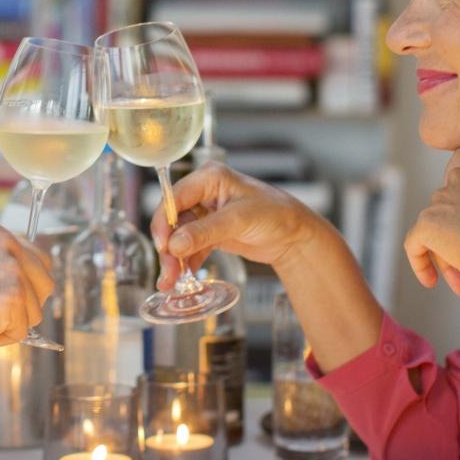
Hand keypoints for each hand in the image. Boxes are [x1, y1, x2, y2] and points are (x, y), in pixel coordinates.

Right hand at [0, 224, 54, 352]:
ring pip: (36, 312)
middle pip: (46, 286)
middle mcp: (8, 246)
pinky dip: (1, 338)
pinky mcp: (12, 299)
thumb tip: (22, 274)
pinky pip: (22, 331)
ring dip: (11, 323)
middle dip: (24, 306)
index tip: (1, 294)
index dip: (26, 286)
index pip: (40, 260)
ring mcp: (12, 271)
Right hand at [151, 162, 339, 289]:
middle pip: (173, 220)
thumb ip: (205, 231)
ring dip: (174, 259)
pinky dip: (186, 263)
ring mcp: (205, 214)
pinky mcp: (210, 233)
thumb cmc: (275, 214)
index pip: (175, 198)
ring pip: (179, 236)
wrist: (296, 235)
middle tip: (168, 271)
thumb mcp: (239, 220)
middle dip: (169, 246)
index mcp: (209, 178)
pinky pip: (191, 247)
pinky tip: (182, 278)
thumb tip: (174, 245)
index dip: (165, 222)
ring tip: (171, 282)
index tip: (163, 246)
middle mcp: (203, 193)